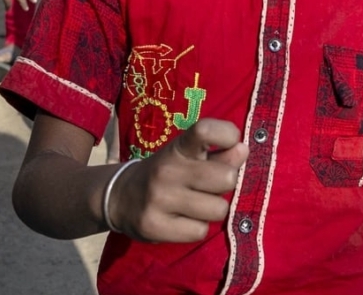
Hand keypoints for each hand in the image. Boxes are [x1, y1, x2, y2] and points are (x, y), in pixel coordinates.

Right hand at [108, 119, 248, 242]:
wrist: (119, 197)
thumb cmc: (167, 173)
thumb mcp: (189, 158)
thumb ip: (219, 155)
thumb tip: (243, 150)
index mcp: (178, 147)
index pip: (205, 130)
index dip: (228, 135)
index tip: (231, 144)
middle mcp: (167, 170)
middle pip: (226, 178)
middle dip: (225, 184)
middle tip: (209, 185)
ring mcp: (159, 198)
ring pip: (218, 209)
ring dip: (213, 209)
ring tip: (196, 205)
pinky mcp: (154, 226)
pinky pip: (200, 231)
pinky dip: (197, 228)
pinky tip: (183, 220)